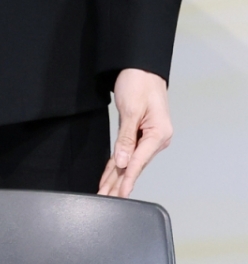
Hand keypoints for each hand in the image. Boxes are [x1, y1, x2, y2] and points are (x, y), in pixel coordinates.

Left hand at [97, 69, 171, 197]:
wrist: (142, 66)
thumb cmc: (140, 82)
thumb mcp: (131, 110)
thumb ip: (126, 138)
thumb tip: (124, 163)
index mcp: (158, 134)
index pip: (140, 162)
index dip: (127, 180)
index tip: (119, 195)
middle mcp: (156, 139)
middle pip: (134, 165)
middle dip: (119, 183)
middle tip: (105, 197)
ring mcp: (149, 137)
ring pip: (130, 161)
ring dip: (117, 176)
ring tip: (106, 192)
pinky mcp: (140, 133)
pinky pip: (128, 152)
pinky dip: (118, 163)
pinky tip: (111, 175)